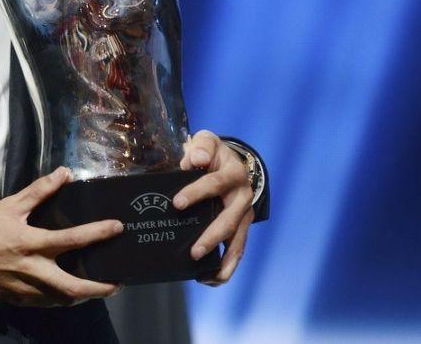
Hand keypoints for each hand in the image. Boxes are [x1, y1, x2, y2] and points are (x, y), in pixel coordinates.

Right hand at [0, 167, 122, 306]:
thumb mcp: (10, 205)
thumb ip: (39, 190)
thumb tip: (64, 173)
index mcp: (33, 243)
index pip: (72, 239)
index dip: (98, 233)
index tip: (117, 228)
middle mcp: (34, 270)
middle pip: (73, 287)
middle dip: (99, 288)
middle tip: (117, 283)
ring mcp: (28, 289)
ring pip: (63, 299)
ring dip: (84, 296)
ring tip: (99, 289)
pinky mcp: (22, 299)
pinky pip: (49, 303)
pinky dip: (64, 299)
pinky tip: (70, 293)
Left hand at [175, 129, 253, 285]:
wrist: (231, 162)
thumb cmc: (211, 153)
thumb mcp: (206, 141)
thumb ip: (201, 147)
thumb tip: (196, 159)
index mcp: (233, 174)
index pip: (215, 184)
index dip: (196, 193)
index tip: (177, 203)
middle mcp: (243, 197)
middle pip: (228, 220)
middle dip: (210, 236)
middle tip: (193, 251)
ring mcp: (244, 215)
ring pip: (237, 242)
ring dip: (222, 259)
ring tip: (204, 273)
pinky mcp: (241, 228)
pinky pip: (236, 251)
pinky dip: (225, 267)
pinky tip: (208, 278)